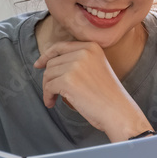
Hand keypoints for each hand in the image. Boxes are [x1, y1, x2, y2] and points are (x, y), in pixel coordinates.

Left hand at [33, 40, 148, 137]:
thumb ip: (79, 61)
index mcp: (91, 47)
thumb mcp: (97, 68)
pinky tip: (53, 103)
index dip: (47, 55)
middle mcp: (83, 52)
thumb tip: (49, 62)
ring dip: (48, 88)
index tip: (38, 64)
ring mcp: (75, 65)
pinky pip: (48, 87)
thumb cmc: (108, 95)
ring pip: (48, 74)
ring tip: (54, 99)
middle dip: (49, 78)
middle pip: (52, 63)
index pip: (61, 46)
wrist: (118, 111)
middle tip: (53, 92)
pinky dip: (47, 96)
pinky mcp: (68, 80)